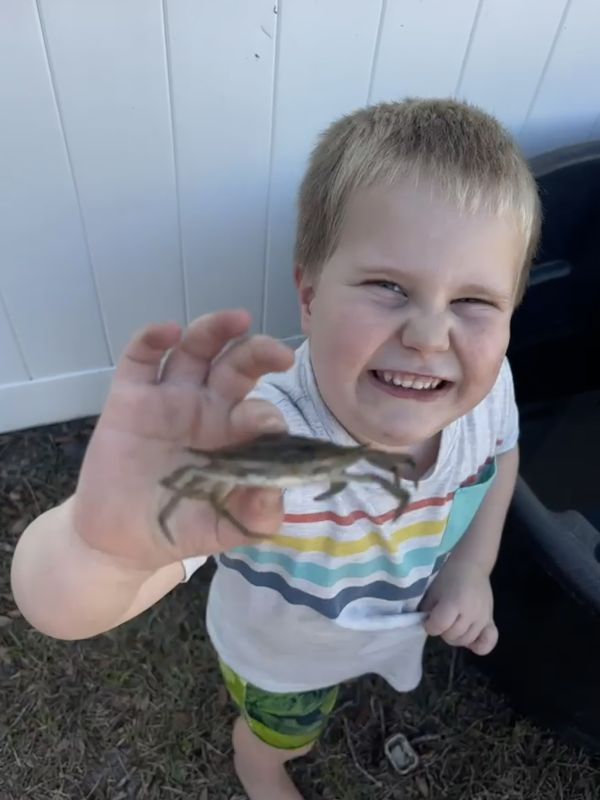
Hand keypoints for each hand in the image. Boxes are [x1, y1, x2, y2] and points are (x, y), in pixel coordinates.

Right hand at [72, 310, 294, 569]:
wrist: (117, 540)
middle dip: (259, 353)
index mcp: (234, 436)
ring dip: (216, 330)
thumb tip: (277, 498)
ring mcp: (169, 398)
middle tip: (280, 353)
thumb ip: (252, 518)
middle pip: (237, 366)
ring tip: (238, 319)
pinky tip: (168, 332)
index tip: (272, 425)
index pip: (258, 411)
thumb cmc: (175, 528)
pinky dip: (152, 339)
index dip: (267, 415)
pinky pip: (141, 358)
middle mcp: (207, 408)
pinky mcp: (130, 397)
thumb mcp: (220, 530)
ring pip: (196, 350)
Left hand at [419, 558, 498, 654]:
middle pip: (452, 636)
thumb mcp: (433, 590)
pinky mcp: (491, 620)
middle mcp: (470, 613)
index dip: (430, 626)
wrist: (471, 565)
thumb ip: (428, 609)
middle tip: (441, 619)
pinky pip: (488, 642)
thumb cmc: (449, 575)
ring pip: (466, 640)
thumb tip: (427, 624)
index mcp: (454, 602)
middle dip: (442, 630)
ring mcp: (482, 618)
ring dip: (456, 636)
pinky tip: (470, 639)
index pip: (438, 626)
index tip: (428, 619)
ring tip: (453, 624)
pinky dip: (478, 645)